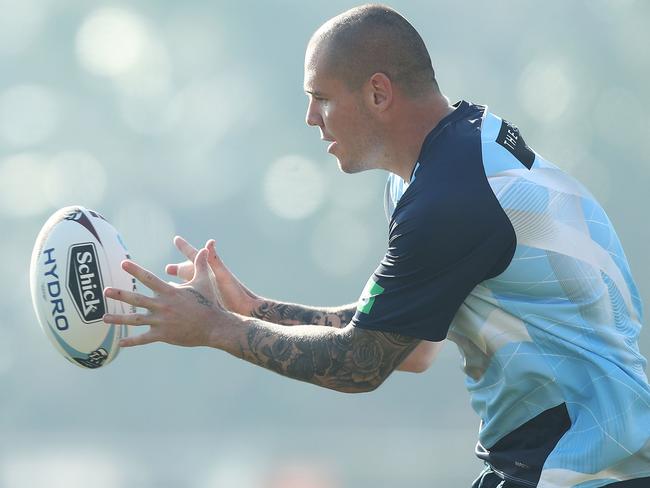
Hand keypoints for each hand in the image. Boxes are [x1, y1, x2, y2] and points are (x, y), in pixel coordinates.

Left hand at [103, 247, 224, 346]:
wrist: (214, 326)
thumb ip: (201, 265)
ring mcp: (161, 321)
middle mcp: (163, 306)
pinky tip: (120, 343)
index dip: (135, 270)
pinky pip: (144, 338)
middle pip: (137, 299)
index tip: (123, 263)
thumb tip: (205, 249)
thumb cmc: (209, 302)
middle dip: (120, 294)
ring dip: (119, 319)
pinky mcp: (163, 335)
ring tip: (104, 317)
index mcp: (170, 292)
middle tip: (105, 290)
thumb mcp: (204, 281)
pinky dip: (131, 341)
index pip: (149, 279)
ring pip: (136, 320)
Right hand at [165, 235, 259, 315]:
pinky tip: (179, 301)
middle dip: (178, 269)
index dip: (184, 247)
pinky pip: (191, 297)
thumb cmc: (235, 292)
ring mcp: (206, 291)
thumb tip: (209, 242)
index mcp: (209, 270)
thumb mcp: (223, 275)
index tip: (176, 239)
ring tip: (168, 284)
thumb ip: (214, 260)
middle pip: (188, 270)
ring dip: (178, 283)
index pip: (193, 255)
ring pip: (188, 284)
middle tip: (168, 269)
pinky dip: (183, 296)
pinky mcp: (205, 302)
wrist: (244, 311)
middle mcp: (207, 279)